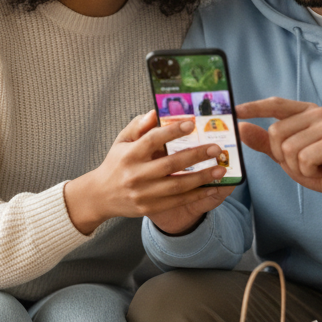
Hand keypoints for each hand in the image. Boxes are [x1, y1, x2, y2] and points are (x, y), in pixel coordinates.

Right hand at [64, 111, 231, 234]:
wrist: (100, 196)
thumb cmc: (115, 164)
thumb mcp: (121, 142)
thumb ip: (138, 127)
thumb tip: (154, 113)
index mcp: (129, 155)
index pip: (152, 140)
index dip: (172, 131)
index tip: (191, 124)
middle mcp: (136, 175)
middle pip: (170, 164)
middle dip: (196, 155)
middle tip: (215, 148)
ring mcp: (143, 193)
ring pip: (178, 185)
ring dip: (202, 177)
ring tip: (220, 169)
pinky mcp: (150, 208)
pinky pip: (177, 201)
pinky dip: (197, 194)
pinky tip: (212, 187)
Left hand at [236, 97, 321, 206]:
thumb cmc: (319, 166)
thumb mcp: (287, 155)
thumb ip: (265, 142)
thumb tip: (241, 128)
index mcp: (305, 111)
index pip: (275, 104)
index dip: (254, 107)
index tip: (234, 111)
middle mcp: (318, 113)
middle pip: (276, 132)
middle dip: (282, 155)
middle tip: (303, 162)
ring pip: (288, 148)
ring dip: (296, 166)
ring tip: (314, 166)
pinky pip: (304, 158)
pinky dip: (308, 171)